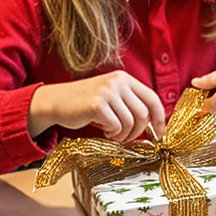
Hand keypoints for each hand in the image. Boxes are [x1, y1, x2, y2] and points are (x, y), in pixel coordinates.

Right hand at [28, 71, 165, 142]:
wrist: (56, 101)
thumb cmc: (87, 104)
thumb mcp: (113, 97)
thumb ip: (132, 105)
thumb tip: (155, 126)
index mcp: (125, 78)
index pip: (153, 99)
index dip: (160, 120)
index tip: (158, 134)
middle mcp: (117, 81)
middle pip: (144, 115)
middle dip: (138, 132)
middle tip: (125, 137)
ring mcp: (107, 91)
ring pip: (131, 123)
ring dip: (123, 135)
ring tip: (112, 133)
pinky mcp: (97, 104)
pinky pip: (116, 127)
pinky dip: (113, 134)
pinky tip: (104, 130)